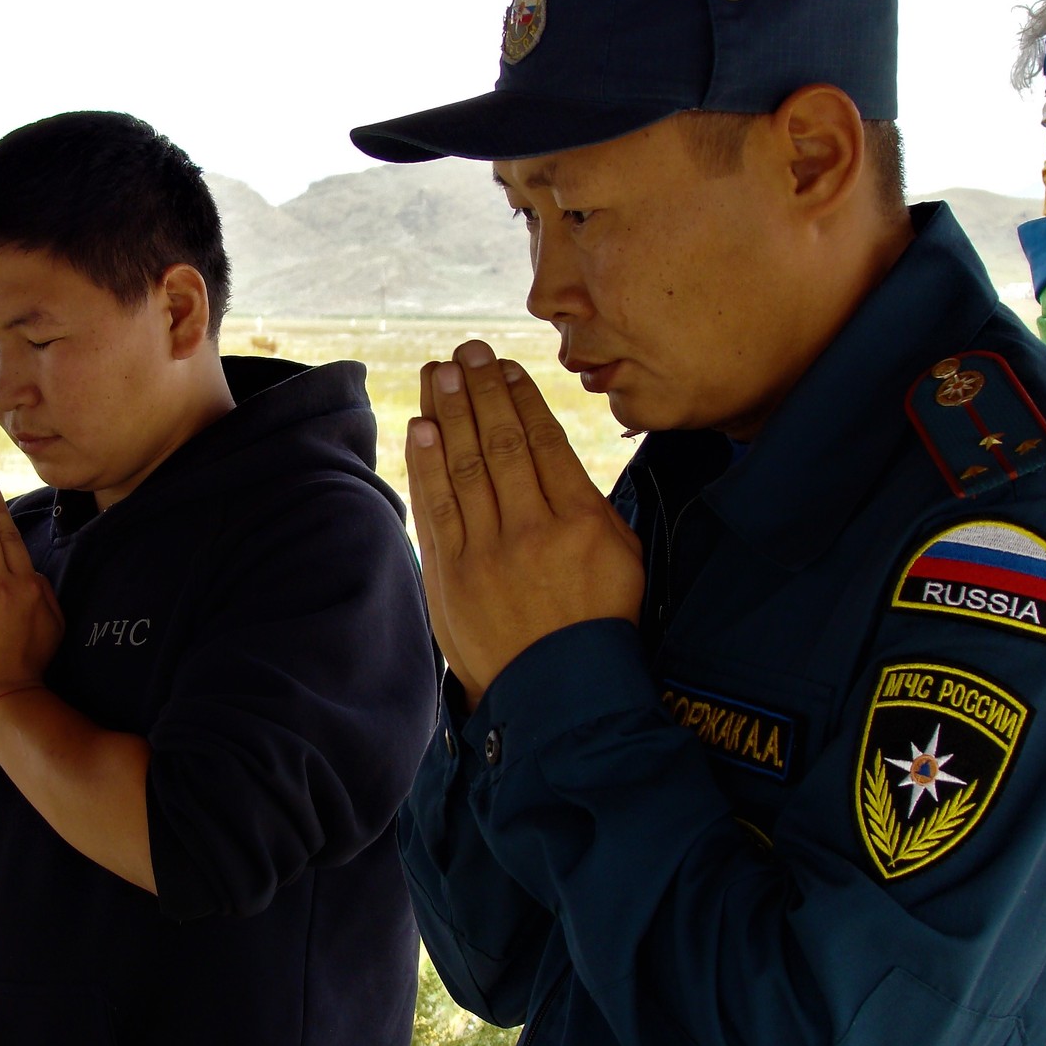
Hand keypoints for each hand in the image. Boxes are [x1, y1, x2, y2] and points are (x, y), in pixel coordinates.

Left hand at [407, 340, 642, 705]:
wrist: (562, 694)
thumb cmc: (600, 622)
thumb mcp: (623, 558)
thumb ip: (592, 503)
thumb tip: (558, 455)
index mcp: (582, 520)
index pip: (543, 441)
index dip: (519, 398)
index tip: (504, 366)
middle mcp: (533, 528)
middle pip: (498, 443)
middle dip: (480, 390)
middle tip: (466, 351)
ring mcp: (488, 553)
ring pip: (464, 466)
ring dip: (450, 413)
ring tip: (441, 372)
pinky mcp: (452, 576)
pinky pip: (436, 507)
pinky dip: (427, 464)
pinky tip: (422, 426)